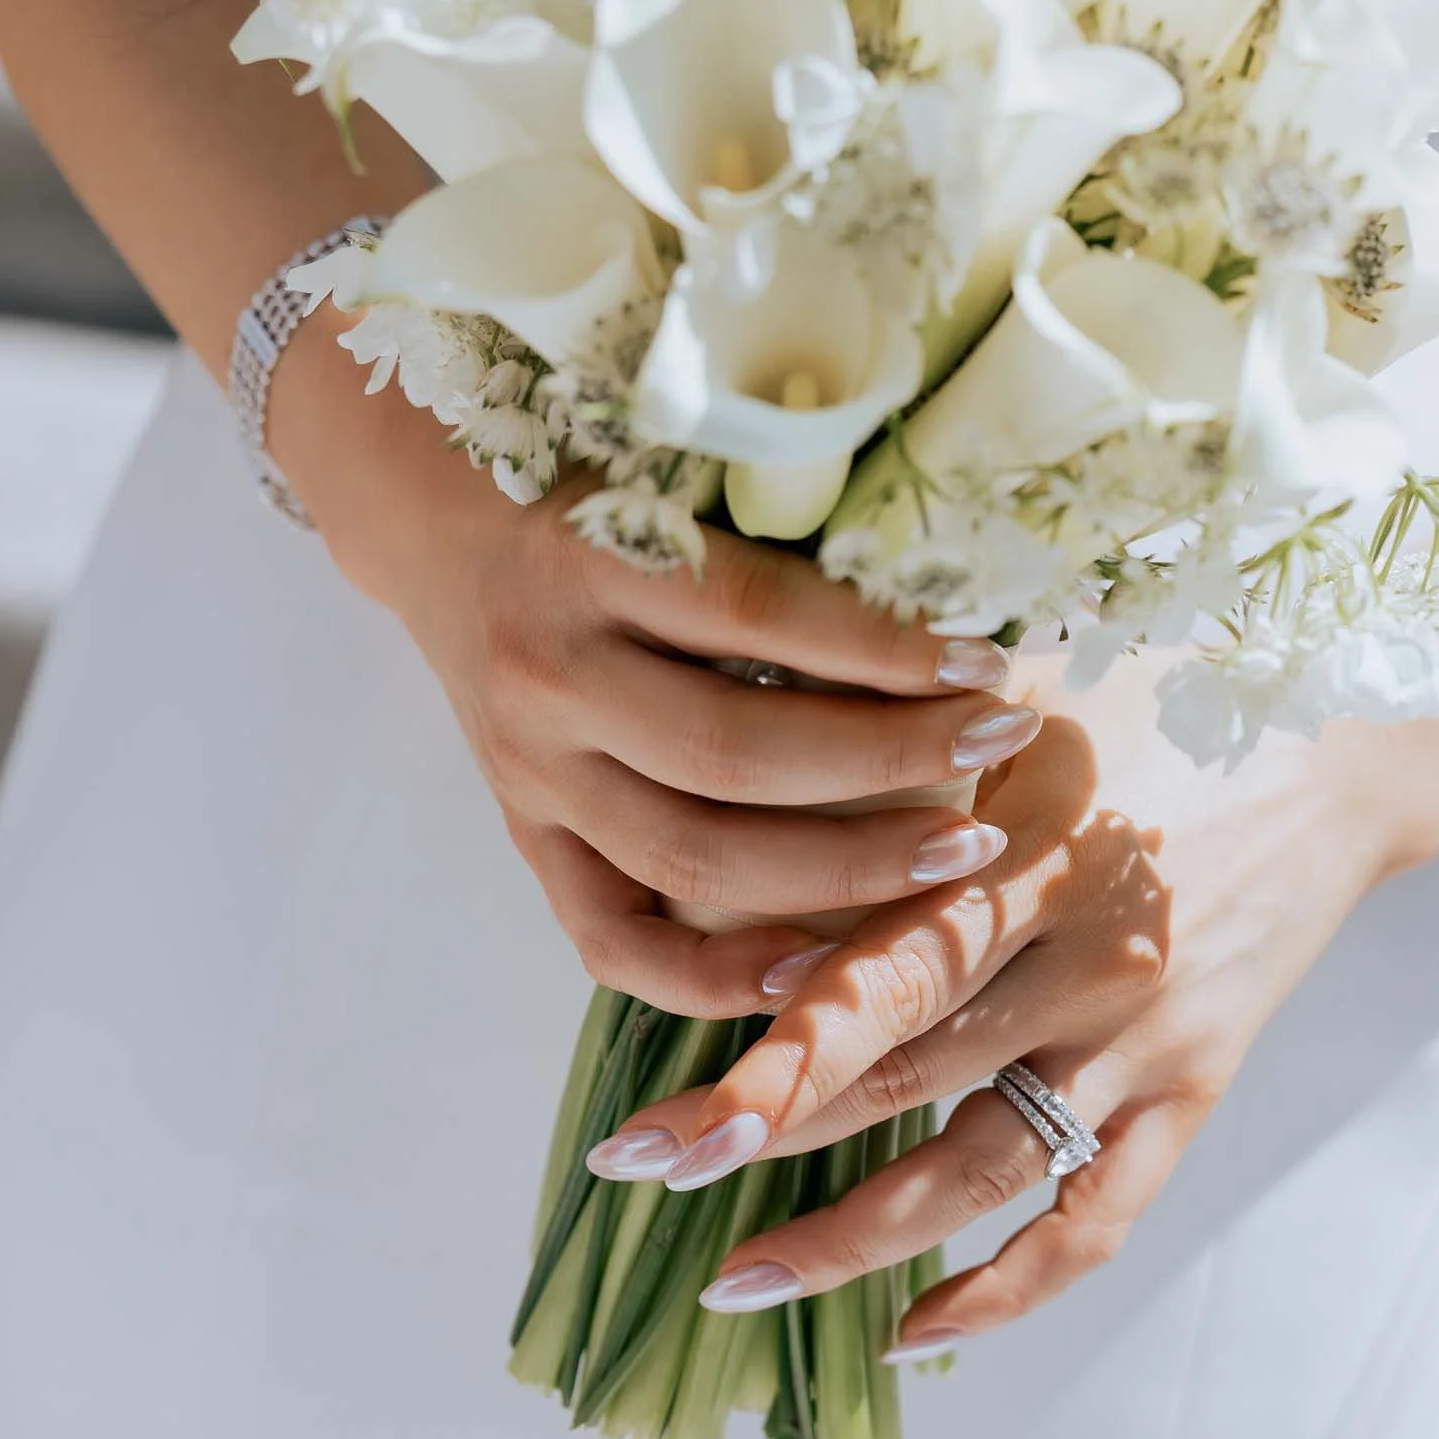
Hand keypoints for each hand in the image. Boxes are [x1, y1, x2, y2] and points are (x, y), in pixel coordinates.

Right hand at [274, 342, 1035, 1014]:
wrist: (434, 515)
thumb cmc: (584, 474)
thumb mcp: (663, 463)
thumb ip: (774, 520)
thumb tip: (954, 574)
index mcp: (584, 558)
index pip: (759, 616)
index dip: (885, 648)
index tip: (991, 660)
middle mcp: (548, 673)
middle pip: (737, 753)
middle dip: (893, 762)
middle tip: (1005, 746)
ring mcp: (530, 768)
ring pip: (693, 855)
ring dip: (841, 870)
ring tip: (958, 854)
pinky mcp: (525, 831)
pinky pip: (613, 937)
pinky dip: (712, 975)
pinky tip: (815, 970)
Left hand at [592, 653, 1406, 1344]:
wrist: (1345, 748)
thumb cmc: (1157, 696)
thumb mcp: (1024, 694)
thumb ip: (898, 751)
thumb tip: (739, 776)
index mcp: (1039, 851)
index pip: (884, 975)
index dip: (773, 1060)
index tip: (664, 1118)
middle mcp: (1092, 959)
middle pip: (904, 1078)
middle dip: (760, 1136)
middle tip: (638, 1174)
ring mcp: (1146, 1039)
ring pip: (981, 1171)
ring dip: (852, 1242)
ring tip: (735, 1282)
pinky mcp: (1193, 1091)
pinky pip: (1095, 1220)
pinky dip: (1006, 1291)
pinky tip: (909, 1333)